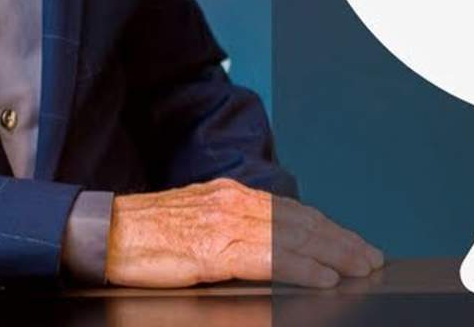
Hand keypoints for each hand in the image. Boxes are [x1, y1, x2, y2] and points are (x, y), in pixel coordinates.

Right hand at [103, 177, 382, 287]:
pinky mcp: (214, 249)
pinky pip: (269, 258)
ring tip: (359, 267)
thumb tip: (264, 250)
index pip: (292, 211)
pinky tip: (322, 277)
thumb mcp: (196, 223)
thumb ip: (231, 231)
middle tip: (370, 258)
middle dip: (341, 240)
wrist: (103, 234)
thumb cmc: (143, 235)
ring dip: (333, 253)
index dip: (327, 228)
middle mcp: (235, 202)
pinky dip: (302, 267)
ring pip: (294, 236)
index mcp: (232, 196)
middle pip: (302, 221)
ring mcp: (226, 223)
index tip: (352, 243)